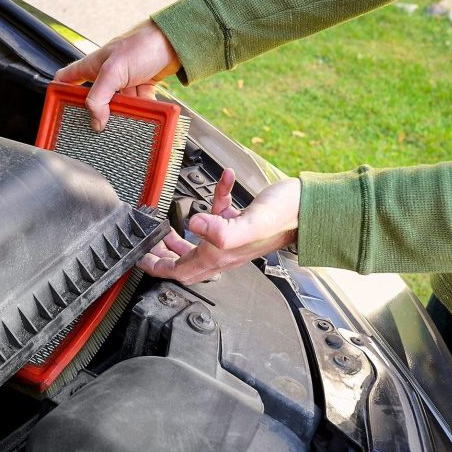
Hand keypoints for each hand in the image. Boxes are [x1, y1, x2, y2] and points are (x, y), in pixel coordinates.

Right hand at [54, 20, 180, 130]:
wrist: (175, 42)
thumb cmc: (142, 45)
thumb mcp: (113, 71)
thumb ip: (99, 96)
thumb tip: (95, 122)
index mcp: (92, 66)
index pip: (66, 79)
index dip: (58, 93)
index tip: (57, 110)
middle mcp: (106, 74)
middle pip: (94, 100)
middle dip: (97, 114)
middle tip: (97, 128)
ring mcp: (124, 82)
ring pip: (117, 107)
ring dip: (124, 114)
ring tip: (128, 121)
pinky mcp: (140, 88)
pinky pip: (137, 106)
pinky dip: (141, 111)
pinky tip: (146, 115)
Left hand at [138, 169, 299, 283]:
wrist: (311, 207)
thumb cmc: (285, 217)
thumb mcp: (249, 223)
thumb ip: (221, 228)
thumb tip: (193, 223)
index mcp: (219, 255)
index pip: (178, 271)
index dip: (156, 267)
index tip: (140, 259)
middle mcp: (224, 250)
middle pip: (184, 262)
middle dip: (162, 257)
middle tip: (147, 246)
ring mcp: (232, 238)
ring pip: (198, 244)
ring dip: (178, 238)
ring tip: (165, 228)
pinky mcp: (241, 221)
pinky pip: (221, 213)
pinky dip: (216, 197)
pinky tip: (222, 181)